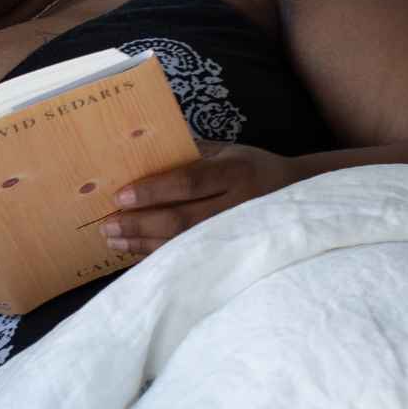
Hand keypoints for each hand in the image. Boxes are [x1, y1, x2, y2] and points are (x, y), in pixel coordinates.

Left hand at [102, 142, 300, 256]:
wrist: (300, 195)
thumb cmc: (253, 167)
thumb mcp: (229, 151)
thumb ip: (191, 153)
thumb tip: (140, 151)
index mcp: (236, 173)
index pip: (189, 183)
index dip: (153, 191)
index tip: (120, 196)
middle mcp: (238, 206)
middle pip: (182, 220)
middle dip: (140, 224)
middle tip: (107, 225)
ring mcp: (238, 235)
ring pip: (185, 245)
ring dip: (144, 244)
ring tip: (114, 240)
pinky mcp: (235, 254)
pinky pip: (192, 258)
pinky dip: (161, 256)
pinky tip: (137, 252)